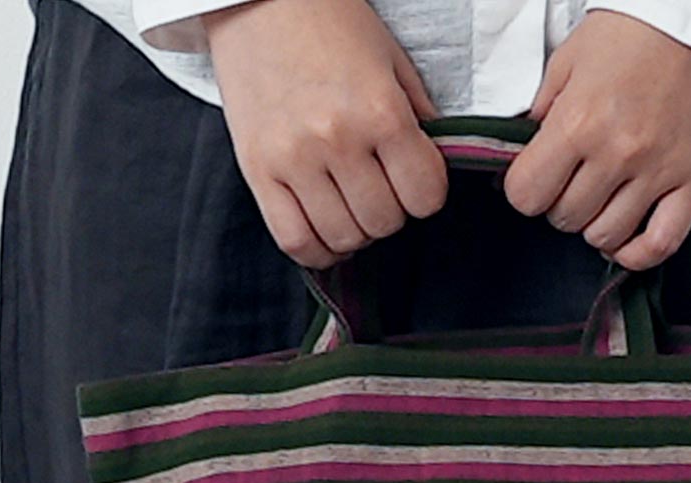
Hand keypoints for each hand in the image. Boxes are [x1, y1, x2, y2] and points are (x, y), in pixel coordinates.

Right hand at [203, 0, 447, 268]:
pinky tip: (326, 231)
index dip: (426, 194)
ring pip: (343, 237)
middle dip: (390, 212)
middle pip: (384, 222)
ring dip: (356, 231)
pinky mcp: (257, 170)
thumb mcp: (392, 62)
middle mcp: (337, 139)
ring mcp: (293, 158)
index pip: (425, 197)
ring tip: (351, 205)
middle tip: (379, 187)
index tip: (413, 180)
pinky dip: (318, 249)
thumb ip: (418, 122)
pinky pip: (295, 241)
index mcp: (380, 111)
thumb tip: (433, 175)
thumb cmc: (332, 24)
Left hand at [502, 10, 690, 270]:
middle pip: (565, 218)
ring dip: (595, 225)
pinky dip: (637, 253)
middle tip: (573, 181)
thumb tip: (525, 153)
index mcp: (579, 121)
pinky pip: (662, 243)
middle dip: (560, 204)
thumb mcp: (571, 58)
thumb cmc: (637, 32)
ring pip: (606, 236)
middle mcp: (618, 152)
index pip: (527, 194)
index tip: (535, 179)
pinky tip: (626, 241)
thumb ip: (543, 110)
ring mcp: (659, 171)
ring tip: (602, 200)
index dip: (525, 191)